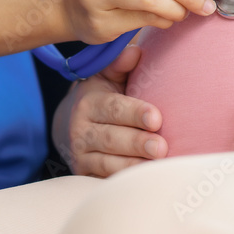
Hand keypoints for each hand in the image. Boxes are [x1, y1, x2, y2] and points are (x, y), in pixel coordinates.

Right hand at [53, 45, 168, 176]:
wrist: (71, 127)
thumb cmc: (103, 98)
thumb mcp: (107, 78)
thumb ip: (120, 65)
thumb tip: (135, 51)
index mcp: (89, 102)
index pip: (113, 108)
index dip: (135, 112)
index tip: (157, 118)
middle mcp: (81, 130)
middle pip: (111, 138)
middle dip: (137, 143)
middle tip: (161, 147)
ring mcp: (81, 155)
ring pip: (108, 163)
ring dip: (134, 165)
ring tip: (158, 165)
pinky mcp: (85, 174)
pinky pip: (105, 179)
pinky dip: (125, 181)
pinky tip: (146, 180)